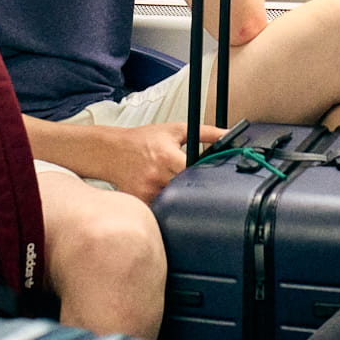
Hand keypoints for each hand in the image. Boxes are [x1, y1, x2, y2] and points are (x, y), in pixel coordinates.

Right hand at [90, 122, 230, 203]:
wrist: (111, 151)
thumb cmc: (143, 139)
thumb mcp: (175, 130)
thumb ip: (205, 132)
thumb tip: (229, 133)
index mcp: (167, 156)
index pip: (194, 172)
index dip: (207, 177)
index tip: (216, 180)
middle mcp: (157, 175)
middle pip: (187, 190)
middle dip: (197, 189)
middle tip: (206, 190)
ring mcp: (148, 191)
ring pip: (175, 202)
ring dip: (182, 198)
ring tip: (186, 193)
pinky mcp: (141, 201)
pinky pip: (160, 208)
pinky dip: (167, 204)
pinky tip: (170, 198)